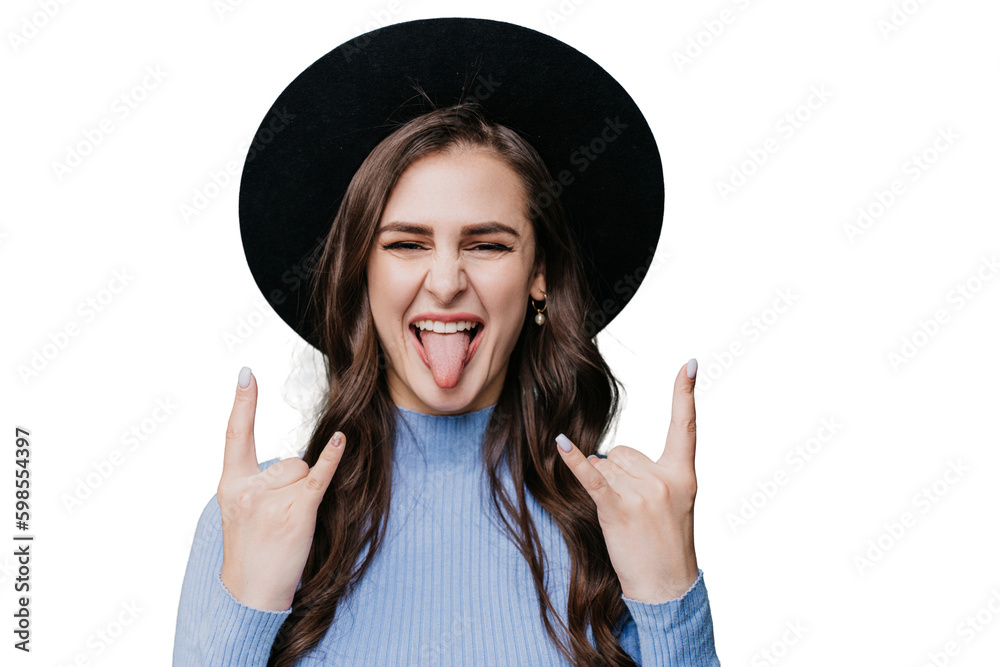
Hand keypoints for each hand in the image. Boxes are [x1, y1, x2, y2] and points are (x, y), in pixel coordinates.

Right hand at [218, 367, 345, 610]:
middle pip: (289, 460)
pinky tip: (341, 440)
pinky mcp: (296, 511)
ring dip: (304, 495)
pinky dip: (332, 459)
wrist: (249, 597)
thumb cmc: (250, 555)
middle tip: (278, 521)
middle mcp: (247, 488)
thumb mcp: (239, 513)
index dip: (243, 403)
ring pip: (303, 471)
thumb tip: (295, 463)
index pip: (235, 435)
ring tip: (287, 526)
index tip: (246, 373)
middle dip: (292, 485)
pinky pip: (317, 477)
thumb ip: (258, 483)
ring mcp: (271, 499)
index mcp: (231, 485)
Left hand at [555, 359, 699, 602]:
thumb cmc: (666, 545)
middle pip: (622, 452)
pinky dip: (574, 462)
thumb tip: (607, 457)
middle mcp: (664, 478)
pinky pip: (592, 478)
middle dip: (620, 477)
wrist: (667, 587)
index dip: (686, 394)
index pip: (686, 426)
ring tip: (625, 520)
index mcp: (683, 474)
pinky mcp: (618, 508)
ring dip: (605, 489)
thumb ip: (651, 473)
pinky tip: (561, 443)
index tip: (691, 364)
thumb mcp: (675, 503)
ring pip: (604, 467)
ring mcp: (643, 493)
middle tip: (636, 512)